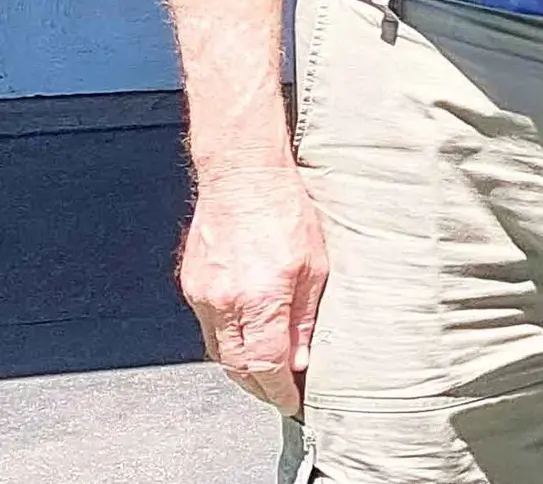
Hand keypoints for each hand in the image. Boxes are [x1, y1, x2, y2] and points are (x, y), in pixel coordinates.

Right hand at [179, 165, 328, 415]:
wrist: (241, 174)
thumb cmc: (286, 210)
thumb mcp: (315, 264)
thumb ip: (305, 316)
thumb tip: (300, 359)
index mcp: (260, 298)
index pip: (266, 366)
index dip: (280, 391)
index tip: (294, 403)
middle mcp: (225, 302)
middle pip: (238, 366)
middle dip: (259, 388)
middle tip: (280, 395)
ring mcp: (202, 294)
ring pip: (219, 350)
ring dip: (242, 367)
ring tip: (267, 375)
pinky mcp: (191, 284)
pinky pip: (208, 326)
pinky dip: (228, 340)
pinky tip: (247, 338)